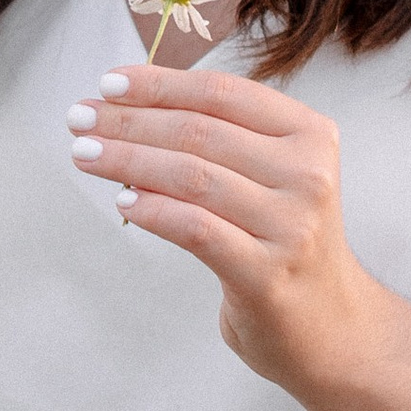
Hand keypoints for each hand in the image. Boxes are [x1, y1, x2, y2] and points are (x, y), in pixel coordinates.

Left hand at [65, 61, 389, 390]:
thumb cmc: (283, 244)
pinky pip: (195, 229)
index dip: (159, 83)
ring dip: (127, 160)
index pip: (222, 93)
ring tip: (84, 154)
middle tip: (79, 117)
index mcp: (310, 135)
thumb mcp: (271, 178)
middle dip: (129, 120)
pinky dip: (152, 211)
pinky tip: (122, 201)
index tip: (109, 82)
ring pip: (192, 176)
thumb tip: (131, 108)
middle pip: (200, 131)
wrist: (330, 329)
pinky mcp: (266, 273)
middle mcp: (307, 175)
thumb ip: (222, 141)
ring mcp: (291, 225)